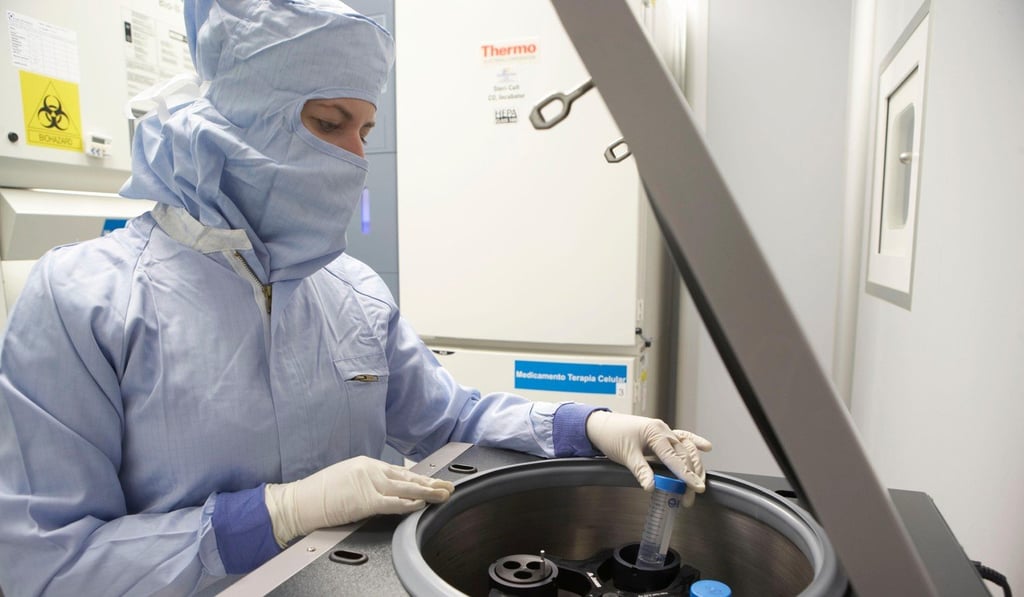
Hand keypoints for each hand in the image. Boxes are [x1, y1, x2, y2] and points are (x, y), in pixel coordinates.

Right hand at [264, 456, 453, 546]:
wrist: (299, 500)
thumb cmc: (317, 493)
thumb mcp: (345, 478)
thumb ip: (366, 482)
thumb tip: (381, 491)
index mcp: (366, 464)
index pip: (399, 472)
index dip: (418, 478)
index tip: (432, 480)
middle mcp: (370, 470)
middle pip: (407, 477)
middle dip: (430, 482)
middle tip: (447, 485)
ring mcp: (368, 484)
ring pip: (406, 488)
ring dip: (428, 491)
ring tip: (443, 494)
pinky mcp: (365, 500)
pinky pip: (393, 502)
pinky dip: (409, 503)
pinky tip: (422, 503)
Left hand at [586, 411, 711, 505]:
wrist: (600, 425)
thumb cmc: (611, 436)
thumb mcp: (626, 455)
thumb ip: (640, 471)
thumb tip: (651, 486)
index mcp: (655, 432)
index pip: (674, 457)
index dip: (686, 474)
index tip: (695, 487)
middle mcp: (662, 430)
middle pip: (684, 454)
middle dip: (690, 475)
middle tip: (692, 495)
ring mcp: (663, 431)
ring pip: (685, 448)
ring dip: (693, 465)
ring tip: (698, 482)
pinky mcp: (660, 435)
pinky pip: (681, 439)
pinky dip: (693, 443)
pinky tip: (706, 447)